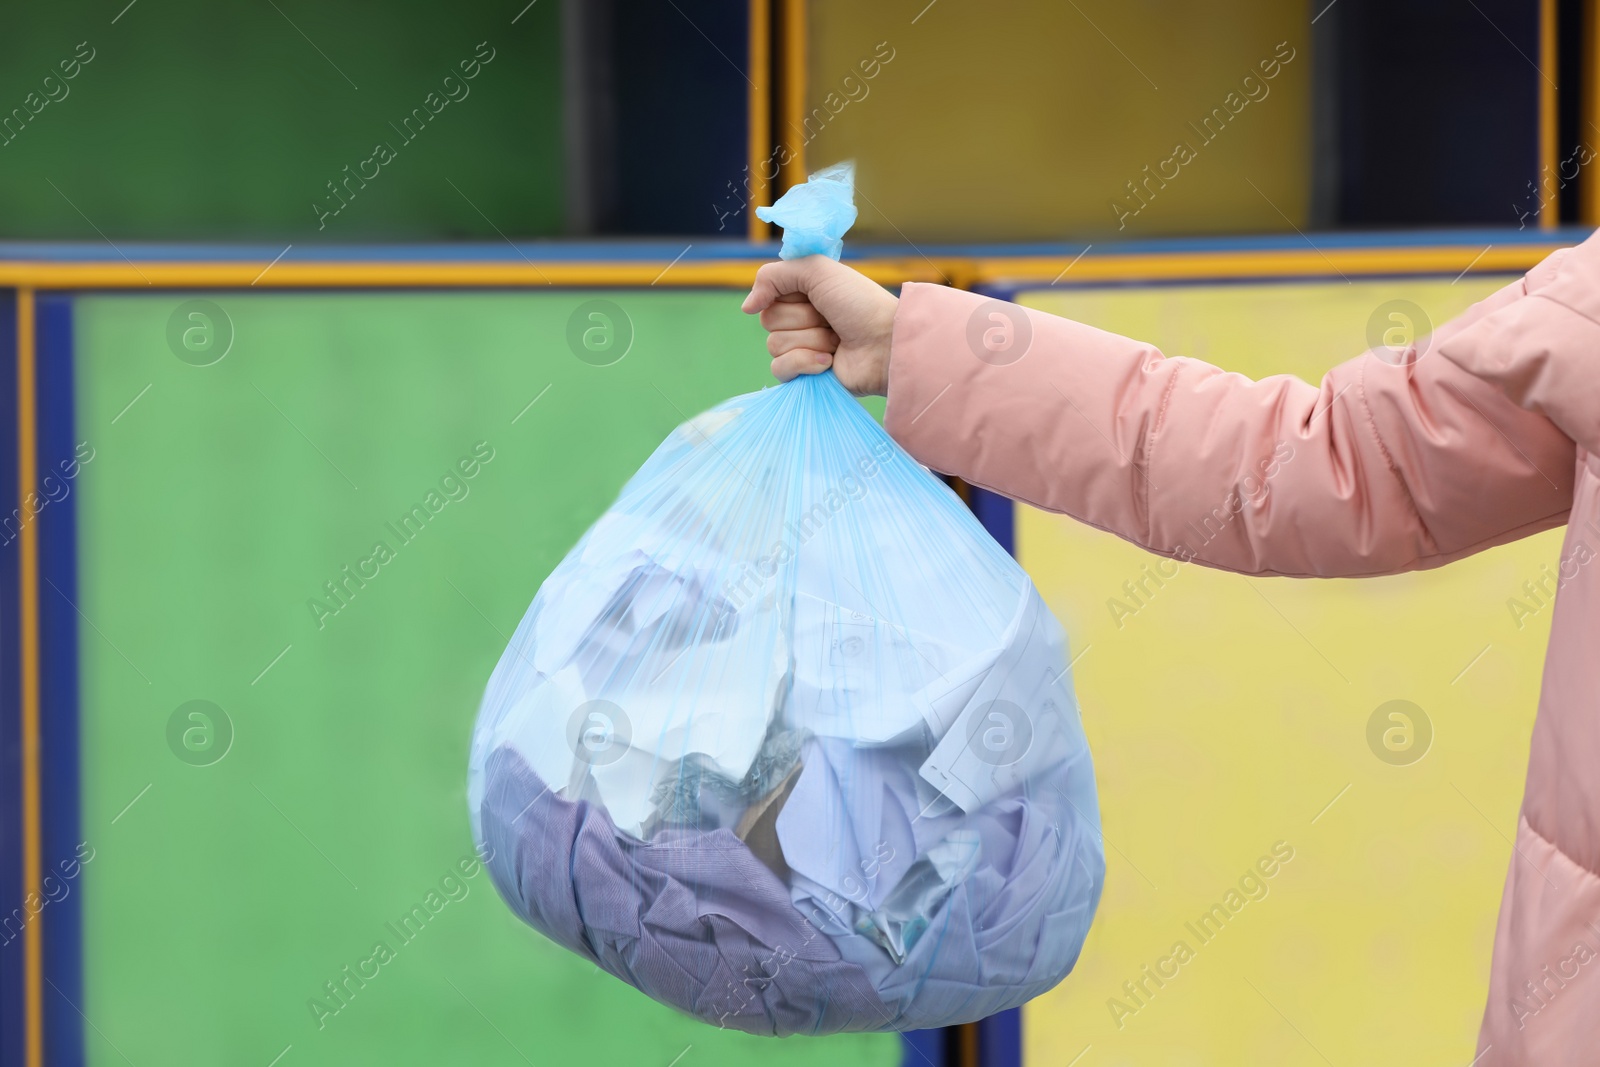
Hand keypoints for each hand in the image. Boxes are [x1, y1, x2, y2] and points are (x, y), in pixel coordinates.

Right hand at [741, 256, 897, 396]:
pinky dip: (805, 363)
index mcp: (803, 294)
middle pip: (769, 320)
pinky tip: (829, 362)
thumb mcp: (818, 271)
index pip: (769, 294)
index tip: (815, 294)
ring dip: (810, 340)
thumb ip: (773, 276)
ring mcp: (802, 348)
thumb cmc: (860, 304)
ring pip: (775, 345)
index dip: (788, 295)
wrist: (886, 343)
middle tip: (831, 320)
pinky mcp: (805, 375)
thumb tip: (746, 307)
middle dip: (803, 319)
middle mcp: (801, 320)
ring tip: (836, 341)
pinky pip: (780, 369)